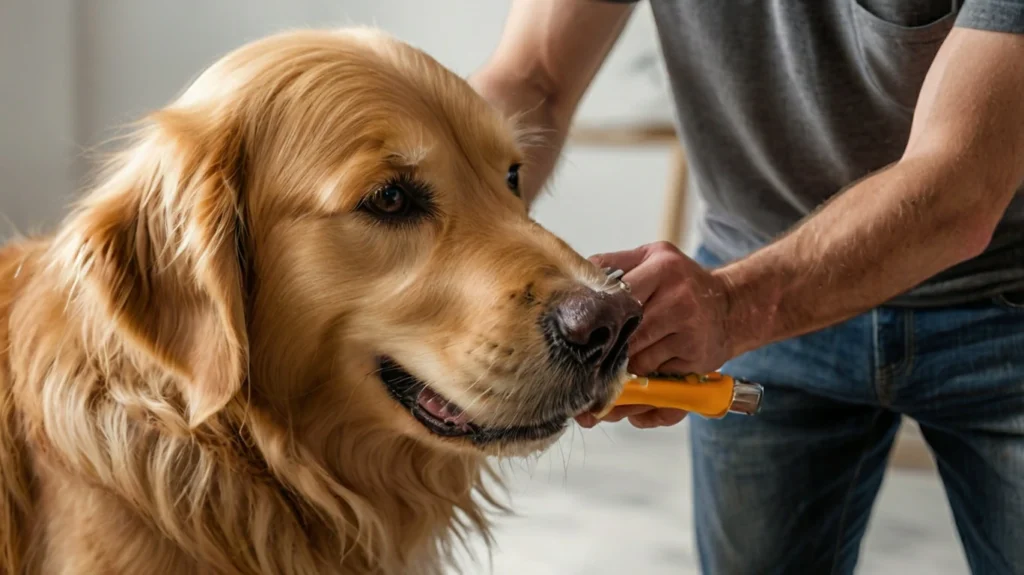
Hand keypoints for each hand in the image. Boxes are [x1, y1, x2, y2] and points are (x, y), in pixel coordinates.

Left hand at [576, 241, 734, 428]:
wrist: (732, 306)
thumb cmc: (682, 283)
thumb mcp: (652, 258)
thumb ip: (613, 263)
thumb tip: (574, 279)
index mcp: (663, 269)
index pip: (618, 297)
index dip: (596, 318)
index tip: (576, 333)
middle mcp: (679, 300)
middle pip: (626, 335)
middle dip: (604, 351)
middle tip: (584, 362)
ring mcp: (690, 332)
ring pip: (638, 362)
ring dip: (622, 370)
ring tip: (611, 371)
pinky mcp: (696, 360)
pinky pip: (656, 378)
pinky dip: (643, 384)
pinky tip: (638, 382)